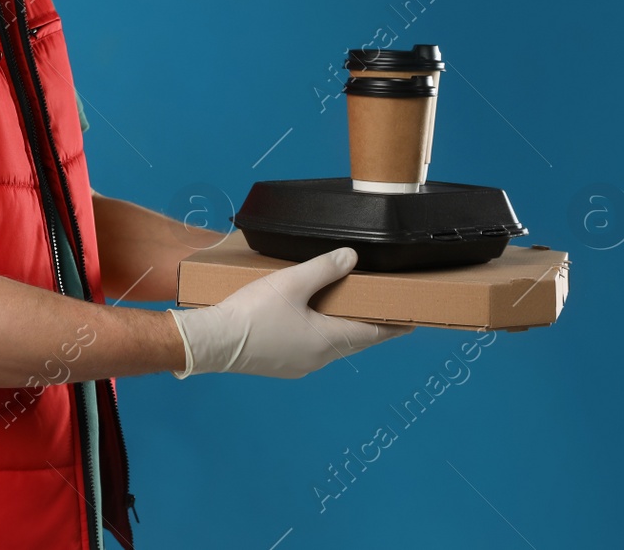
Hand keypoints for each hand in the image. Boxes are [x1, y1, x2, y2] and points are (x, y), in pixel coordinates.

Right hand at [168, 246, 411, 378]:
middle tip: (380, 311)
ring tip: (344, 311)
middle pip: (352, 341)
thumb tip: (350, 257)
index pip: (373, 334)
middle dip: (368, 326)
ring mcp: (297, 365)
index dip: (393, 326)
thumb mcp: (292, 282)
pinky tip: (305, 322)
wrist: (213, 342)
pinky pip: (307, 349)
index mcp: (327, 341)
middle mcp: (317, 359)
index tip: (410, 321)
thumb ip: (324, 268)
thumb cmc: (252, 314)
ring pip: (329, 346)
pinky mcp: (278, 365)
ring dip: (340, 331)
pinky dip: (316, 335)